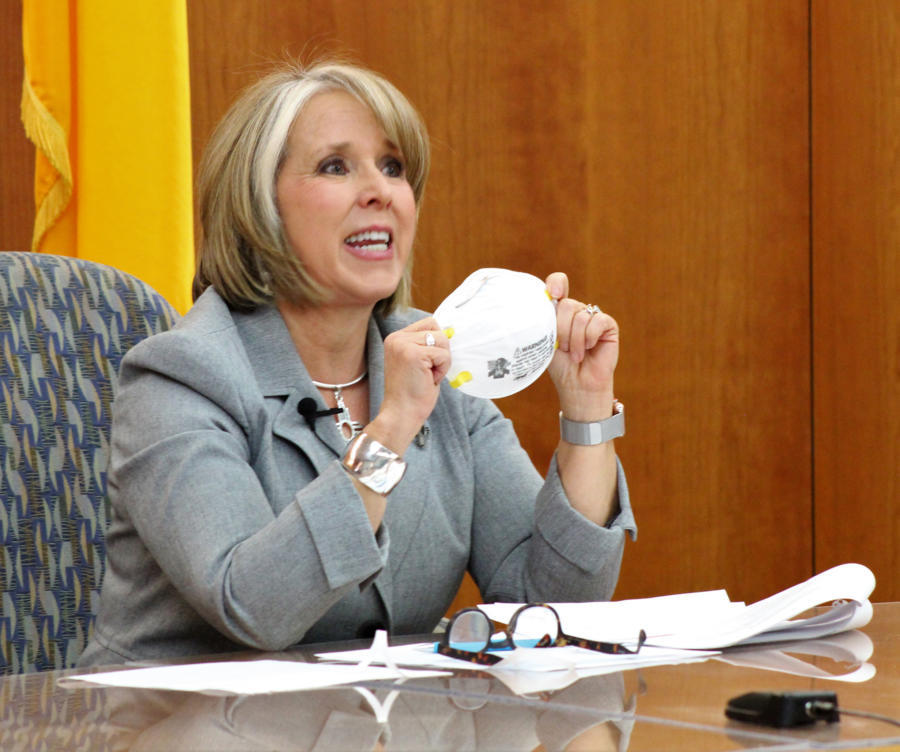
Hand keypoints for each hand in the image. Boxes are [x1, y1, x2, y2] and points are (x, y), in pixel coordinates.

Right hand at [368, 317, 449, 452]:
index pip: (429, 323)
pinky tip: (429, 380)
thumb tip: (450, 332)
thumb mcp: (417, 362)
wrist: (401, 414)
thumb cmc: (412, 392)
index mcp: (396, 338)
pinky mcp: (414, 354)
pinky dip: (442, 369)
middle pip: (437, 329)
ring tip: (427, 376)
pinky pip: (444, 354)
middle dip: (441, 351)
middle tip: (428, 371)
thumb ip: (427, 345)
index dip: (437, 342)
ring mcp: (403, 344)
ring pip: (442, 340)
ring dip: (442, 361)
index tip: (428, 363)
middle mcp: (397, 338)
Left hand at [546, 272, 618, 420]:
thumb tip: (544, 301)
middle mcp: (577, 311)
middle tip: (562, 348)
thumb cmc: (560, 365)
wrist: (576, 384)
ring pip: (580, 315)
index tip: (553, 294)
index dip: (556, 283)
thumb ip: (546, 320)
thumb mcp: (547, 341)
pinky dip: (589, 337)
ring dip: (574, 339)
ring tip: (575, 354)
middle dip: (561, 329)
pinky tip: (589, 348)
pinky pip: (597, 321)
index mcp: (559, 311)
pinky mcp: (608, 325)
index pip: (558, 283)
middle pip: (566, 304)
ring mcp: (592, 317)